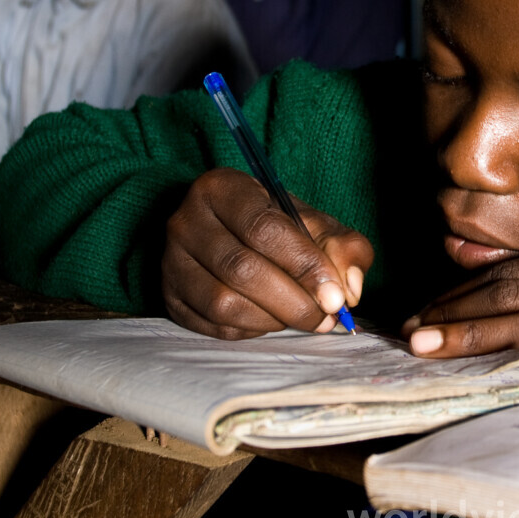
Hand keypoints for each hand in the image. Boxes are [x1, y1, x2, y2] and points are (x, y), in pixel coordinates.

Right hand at [162, 168, 372, 339]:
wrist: (234, 235)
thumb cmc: (279, 228)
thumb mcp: (316, 223)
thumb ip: (344, 247)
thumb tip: (348, 289)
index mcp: (222, 188)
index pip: (263, 228)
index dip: (303, 265)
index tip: (334, 294)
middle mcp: (186, 222)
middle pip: (241, 268)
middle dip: (293, 301)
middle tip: (325, 317)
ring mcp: (172, 262)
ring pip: (223, 302)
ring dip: (273, 318)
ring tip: (301, 317)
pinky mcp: (170, 297)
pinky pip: (212, 325)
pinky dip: (251, 329)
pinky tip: (272, 319)